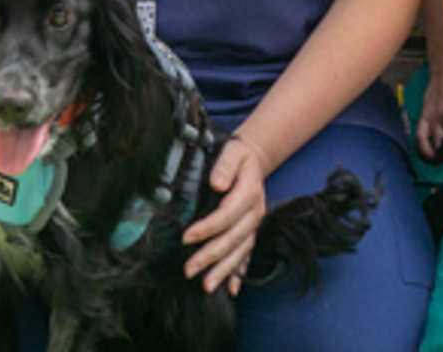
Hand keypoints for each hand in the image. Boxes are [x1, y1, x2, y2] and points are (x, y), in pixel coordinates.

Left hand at [182, 134, 268, 294]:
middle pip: (232, 238)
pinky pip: (247, 255)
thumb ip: (224, 166)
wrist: (255, 159)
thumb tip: (217, 183)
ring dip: (223, 270)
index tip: (186, 237)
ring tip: (207, 286)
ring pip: (240, 252)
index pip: (227, 215)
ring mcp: (254, 224)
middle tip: (189, 269)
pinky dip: (239, 272)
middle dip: (211, 256)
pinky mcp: (251, 231)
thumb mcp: (233, 152)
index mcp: (249, 193)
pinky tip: (232, 289)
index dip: (207, 228)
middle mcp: (255, 213)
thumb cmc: (238, 156)